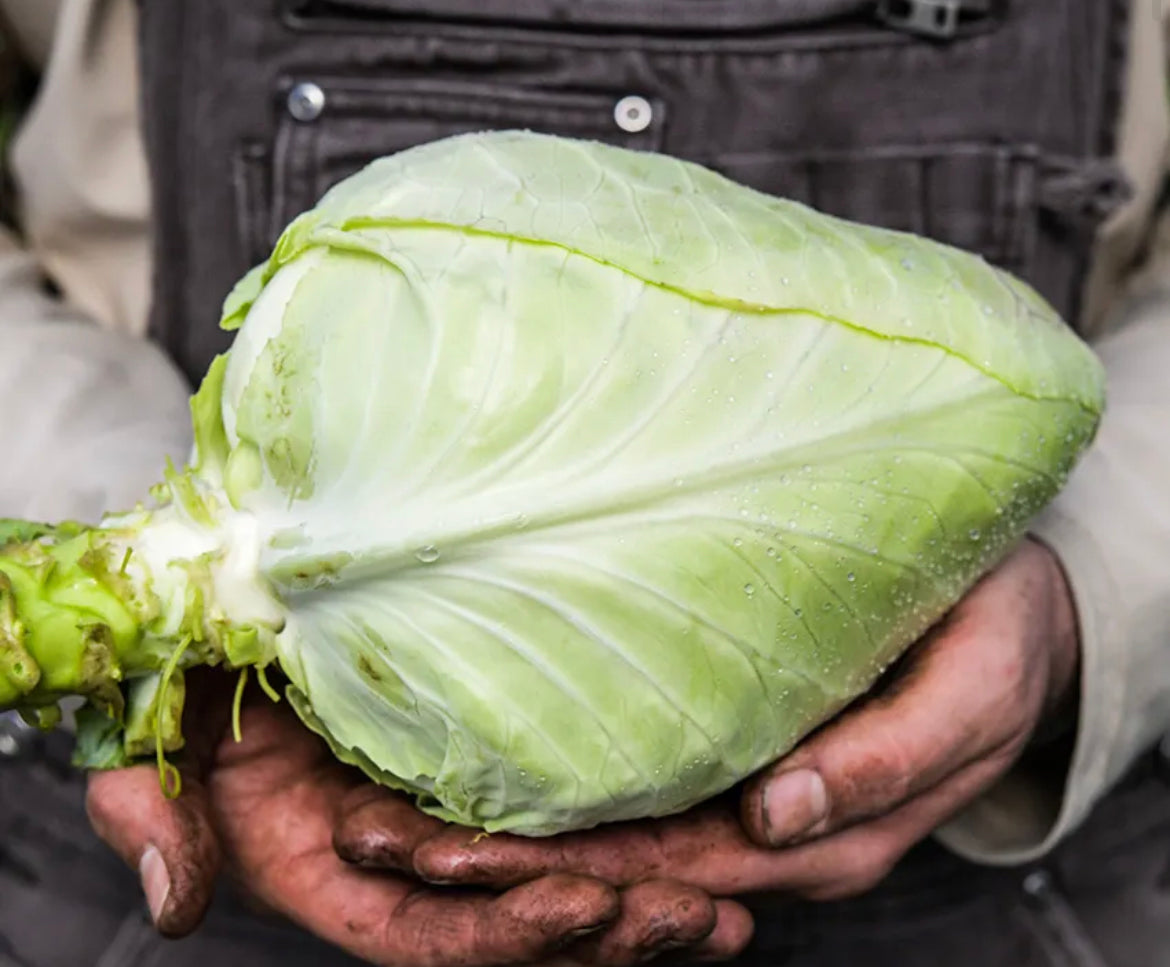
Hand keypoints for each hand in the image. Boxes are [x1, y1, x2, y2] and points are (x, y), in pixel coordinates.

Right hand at [84, 671, 751, 964]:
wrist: (214, 613)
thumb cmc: (180, 679)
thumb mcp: (149, 746)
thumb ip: (153, 819)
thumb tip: (173, 903)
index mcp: (334, 866)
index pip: (427, 924)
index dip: (502, 930)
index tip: (584, 909)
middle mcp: (406, 854)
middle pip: (516, 913)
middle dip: (610, 928)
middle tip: (707, 918)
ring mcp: (451, 806)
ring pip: (556, 870)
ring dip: (643, 896)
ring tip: (735, 903)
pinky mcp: (486, 757)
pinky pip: (567, 806)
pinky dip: (634, 829)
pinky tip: (712, 832)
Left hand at [336, 539, 1079, 901]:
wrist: (1011, 616)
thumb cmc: (996, 644)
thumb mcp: (969, 697)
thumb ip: (888, 762)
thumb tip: (778, 818)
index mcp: (813, 837)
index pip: (661, 870)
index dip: (552, 869)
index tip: (447, 856)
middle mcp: (759, 830)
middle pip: (610, 863)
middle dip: (495, 862)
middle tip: (377, 835)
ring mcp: (737, 795)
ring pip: (608, 830)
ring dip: (505, 830)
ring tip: (393, 811)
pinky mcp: (729, 745)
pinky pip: (631, 777)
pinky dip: (550, 782)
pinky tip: (476, 763)